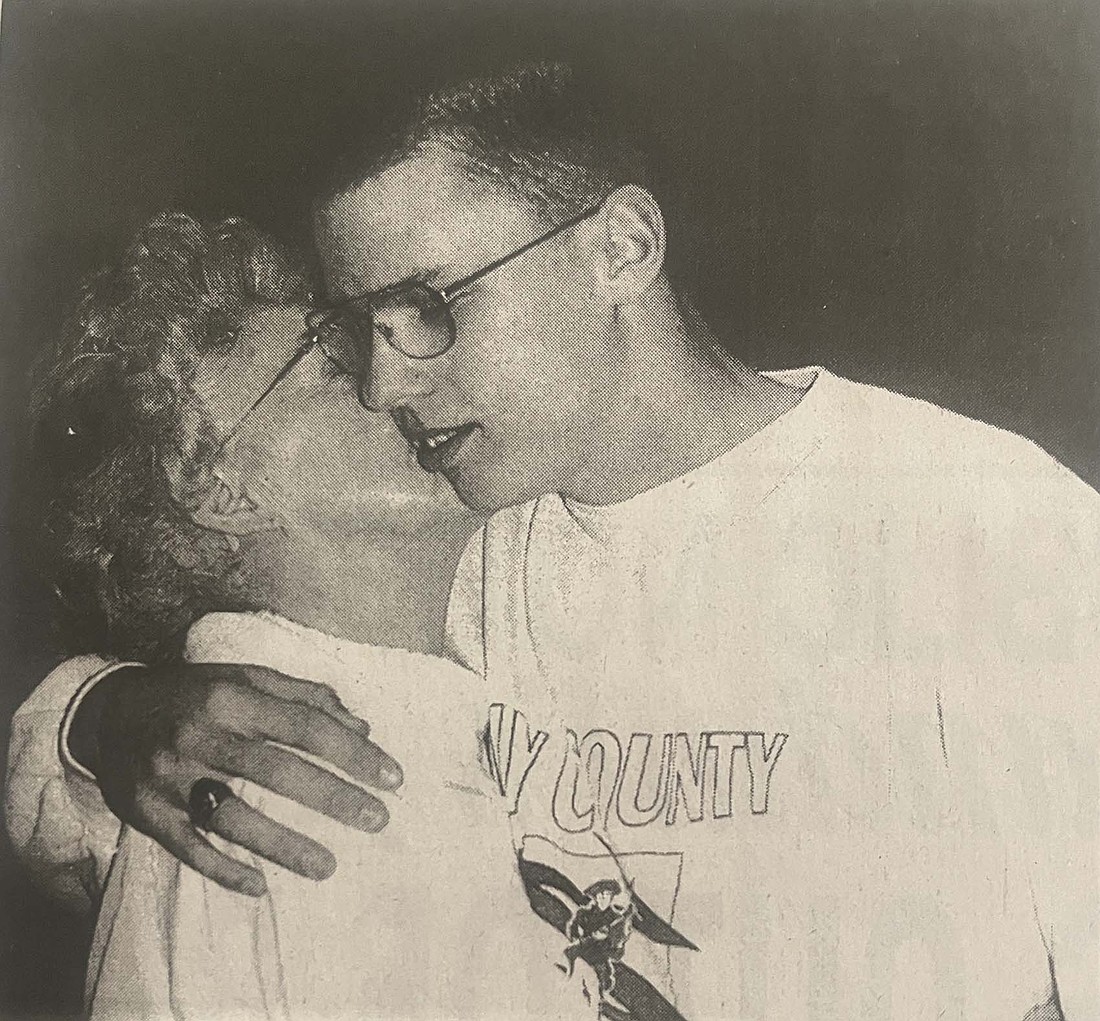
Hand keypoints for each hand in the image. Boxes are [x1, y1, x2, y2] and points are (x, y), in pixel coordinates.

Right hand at [70, 662, 401, 894]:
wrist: (108, 712)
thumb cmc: (194, 693)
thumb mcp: (246, 678)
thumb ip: (305, 697)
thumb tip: (362, 726)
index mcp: (231, 696)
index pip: (304, 726)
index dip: (352, 752)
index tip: (392, 777)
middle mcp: (200, 735)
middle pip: (276, 770)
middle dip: (333, 797)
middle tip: (379, 819)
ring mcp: (170, 777)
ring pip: (233, 817)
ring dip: (284, 845)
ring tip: (328, 867)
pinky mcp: (146, 813)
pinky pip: (188, 848)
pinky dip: (224, 870)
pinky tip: (261, 888)